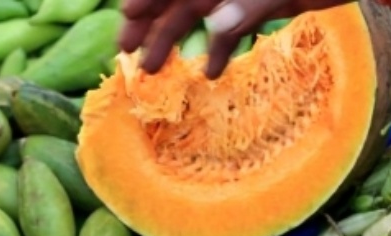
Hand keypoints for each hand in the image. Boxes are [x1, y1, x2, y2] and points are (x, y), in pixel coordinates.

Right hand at [119, 0, 352, 76]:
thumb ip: (252, 3)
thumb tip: (215, 26)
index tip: (129, 14)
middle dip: (152, 19)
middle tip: (127, 51)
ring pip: (199, 10)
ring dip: (175, 37)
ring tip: (153, 69)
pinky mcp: (263, 2)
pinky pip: (229, 23)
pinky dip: (218, 47)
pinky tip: (209, 72)